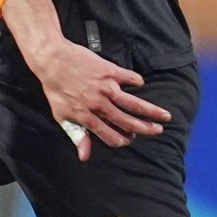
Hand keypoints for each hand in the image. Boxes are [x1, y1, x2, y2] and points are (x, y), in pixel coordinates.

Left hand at [0, 0, 168, 161]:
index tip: (130, 139)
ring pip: (135, 104)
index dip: (122, 140)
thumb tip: (84, 156)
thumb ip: (77, 135)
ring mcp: (106, 88)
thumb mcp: (61, 115)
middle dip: (145, 129)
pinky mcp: (110, 71)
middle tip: (158, 131)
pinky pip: (130, 78)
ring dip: (152, 111)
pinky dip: (137, 81)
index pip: (111, 136)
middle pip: (128, 122)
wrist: (52, 59)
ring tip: (165, 116)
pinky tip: (139, 83)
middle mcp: (99, 105)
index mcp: (87, 118)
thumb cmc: (55, 89)